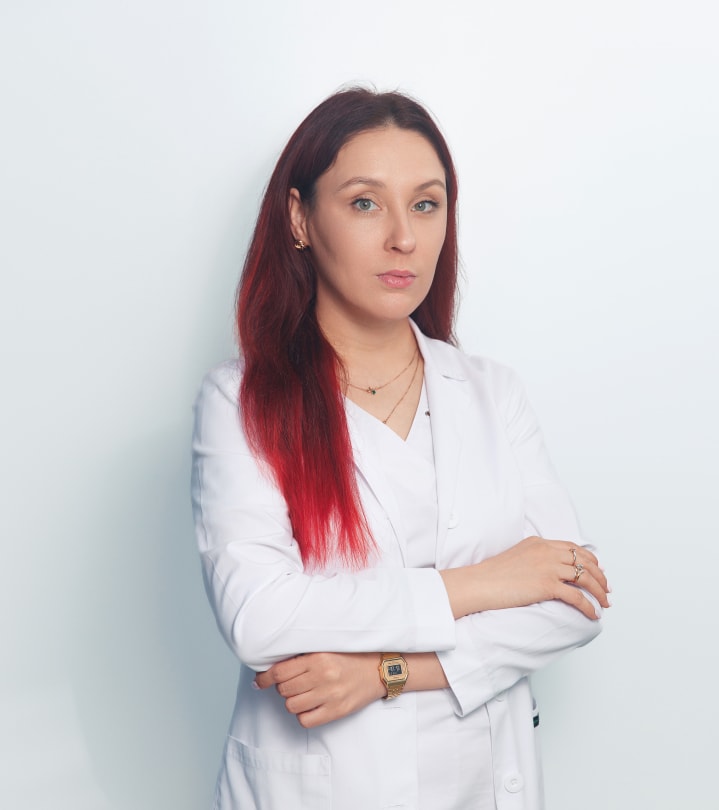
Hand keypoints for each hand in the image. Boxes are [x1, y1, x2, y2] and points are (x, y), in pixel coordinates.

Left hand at [254, 652, 384, 727]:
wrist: (378, 670)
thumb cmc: (350, 657)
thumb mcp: (326, 648)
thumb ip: (303, 656)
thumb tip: (273, 668)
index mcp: (318, 658)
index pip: (280, 671)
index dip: (265, 678)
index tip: (260, 681)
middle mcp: (323, 676)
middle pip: (284, 689)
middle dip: (282, 687)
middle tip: (292, 683)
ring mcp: (330, 695)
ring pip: (291, 705)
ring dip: (292, 700)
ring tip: (303, 693)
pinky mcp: (336, 711)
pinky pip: (305, 720)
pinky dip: (303, 714)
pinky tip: (310, 705)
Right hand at [441, 537, 610, 619]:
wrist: (479, 583)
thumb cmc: (491, 575)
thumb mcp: (516, 556)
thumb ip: (534, 557)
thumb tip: (546, 570)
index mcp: (539, 542)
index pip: (572, 548)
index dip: (589, 560)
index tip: (597, 570)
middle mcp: (546, 551)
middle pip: (584, 561)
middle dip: (600, 576)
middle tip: (607, 589)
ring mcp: (547, 567)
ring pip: (585, 578)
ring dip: (598, 592)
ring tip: (604, 603)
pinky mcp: (546, 585)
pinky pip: (576, 597)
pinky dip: (588, 606)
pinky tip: (593, 614)